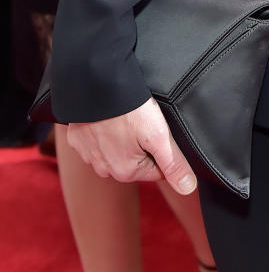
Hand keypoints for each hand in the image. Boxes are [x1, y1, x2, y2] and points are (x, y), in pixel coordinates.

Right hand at [65, 99, 196, 193]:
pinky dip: (103, 130)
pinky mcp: (77, 140)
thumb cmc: (129, 108)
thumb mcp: (159, 136)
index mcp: (126, 172)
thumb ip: (174, 164)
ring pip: (115, 151)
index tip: (158, 131)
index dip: (162, 150)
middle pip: (135, 161)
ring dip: (122, 138)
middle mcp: (104, 169)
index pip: (156, 170)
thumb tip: (187, 188)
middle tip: (141, 121)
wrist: (97, 84)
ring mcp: (88, 155)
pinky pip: (96, 140)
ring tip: (126, 117)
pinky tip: (109, 116)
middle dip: (142, 144)